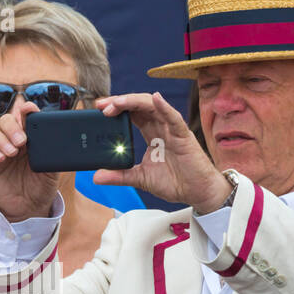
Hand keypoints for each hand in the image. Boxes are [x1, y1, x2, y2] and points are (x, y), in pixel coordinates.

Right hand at [0, 104, 59, 221]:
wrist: (30, 209)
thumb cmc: (41, 188)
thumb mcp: (52, 171)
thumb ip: (52, 154)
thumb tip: (54, 138)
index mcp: (30, 138)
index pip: (25, 119)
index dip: (26, 111)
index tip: (29, 109)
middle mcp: (13, 141)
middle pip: (6, 121)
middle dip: (12, 126)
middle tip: (22, 140)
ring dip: (2, 139)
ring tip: (12, 153)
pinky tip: (1, 159)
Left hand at [92, 92, 229, 213]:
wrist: (198, 193)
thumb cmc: (176, 182)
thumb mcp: (140, 178)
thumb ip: (119, 176)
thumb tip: (96, 177)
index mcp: (152, 134)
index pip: (131, 114)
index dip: (116, 108)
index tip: (98, 109)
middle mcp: (161, 127)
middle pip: (139, 106)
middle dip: (120, 102)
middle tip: (102, 105)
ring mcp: (172, 130)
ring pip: (153, 107)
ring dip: (134, 102)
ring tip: (118, 102)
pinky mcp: (184, 136)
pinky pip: (174, 118)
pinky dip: (164, 108)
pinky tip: (155, 100)